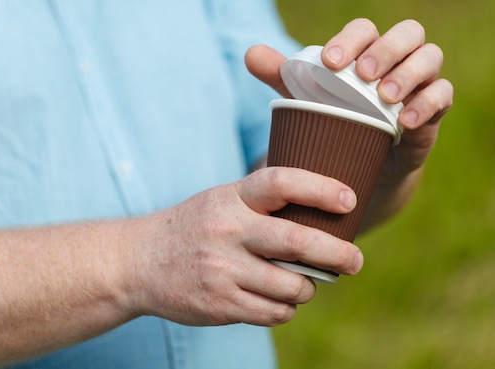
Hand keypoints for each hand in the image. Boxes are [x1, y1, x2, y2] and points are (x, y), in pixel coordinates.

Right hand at [127, 167, 363, 326]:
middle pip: (297, 241)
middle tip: (356, 260)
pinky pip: (274, 312)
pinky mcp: (220, 304)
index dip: (320, 188)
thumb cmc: (196, 226)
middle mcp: (228, 231)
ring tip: (305, 282)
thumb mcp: (222, 200)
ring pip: (291, 285)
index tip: (350, 200)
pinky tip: (279, 298)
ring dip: (308, 288)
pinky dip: (287, 307)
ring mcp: (223, 270)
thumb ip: (263, 202)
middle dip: (337, 253)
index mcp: (232, 198)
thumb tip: (324, 210)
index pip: (281, 183)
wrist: (139, 262)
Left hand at [245, 18, 452, 223]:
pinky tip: (404, 120)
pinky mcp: (433, 112)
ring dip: (409, 73)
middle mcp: (396, 60)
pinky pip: (443, 95)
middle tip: (363, 75)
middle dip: (387, 49)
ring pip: (430, 58)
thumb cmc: (333, 121)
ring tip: (383, 96)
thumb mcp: (306, 99)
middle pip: (408, 33)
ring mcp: (418, 84)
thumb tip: (250, 54)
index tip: (330, 62)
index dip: (351, 39)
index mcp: (366, 51)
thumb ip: (282, 76)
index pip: (365, 29)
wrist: (358, 165)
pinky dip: (427, 103)